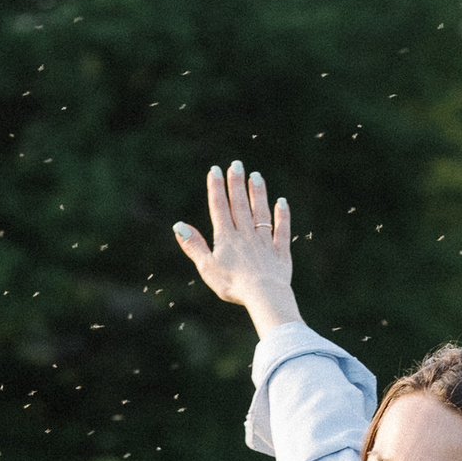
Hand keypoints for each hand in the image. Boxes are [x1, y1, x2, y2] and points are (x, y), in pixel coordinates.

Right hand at [174, 159, 298, 337]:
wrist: (264, 296)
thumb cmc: (232, 285)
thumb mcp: (207, 267)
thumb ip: (194, 245)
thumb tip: (179, 225)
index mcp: (226, 239)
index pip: (220, 208)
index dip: (217, 189)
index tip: (215, 170)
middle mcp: (245, 236)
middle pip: (240, 206)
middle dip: (236, 184)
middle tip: (236, 164)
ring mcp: (264, 242)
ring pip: (260, 213)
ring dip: (258, 194)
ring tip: (256, 176)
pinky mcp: (280, 253)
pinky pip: (282, 231)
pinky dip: (282, 216)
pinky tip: (282, 203)